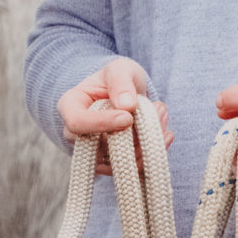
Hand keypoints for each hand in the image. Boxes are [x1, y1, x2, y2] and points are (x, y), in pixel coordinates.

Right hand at [58, 57, 172, 174]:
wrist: (126, 93)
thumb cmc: (118, 78)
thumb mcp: (119, 69)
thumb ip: (121, 82)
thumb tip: (127, 106)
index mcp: (70, 107)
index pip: (78, 123)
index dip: (102, 123)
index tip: (128, 117)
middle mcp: (77, 135)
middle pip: (99, 147)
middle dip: (132, 134)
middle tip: (158, 110)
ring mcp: (94, 153)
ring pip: (118, 161)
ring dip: (146, 143)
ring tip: (162, 115)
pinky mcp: (113, 164)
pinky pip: (131, 167)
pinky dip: (151, 152)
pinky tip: (166, 134)